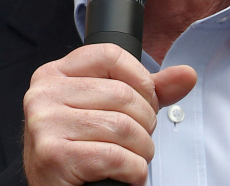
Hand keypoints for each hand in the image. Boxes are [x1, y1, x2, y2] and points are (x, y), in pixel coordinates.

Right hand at [21, 44, 197, 185]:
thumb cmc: (80, 151)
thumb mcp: (108, 111)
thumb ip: (146, 92)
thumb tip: (186, 75)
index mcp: (54, 74)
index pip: (110, 55)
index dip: (141, 80)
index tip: (145, 103)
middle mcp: (43, 93)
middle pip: (122, 94)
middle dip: (145, 123)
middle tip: (138, 141)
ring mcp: (45, 123)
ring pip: (122, 127)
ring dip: (141, 151)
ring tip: (133, 159)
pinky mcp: (53, 154)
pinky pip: (115, 156)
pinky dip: (133, 170)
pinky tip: (125, 174)